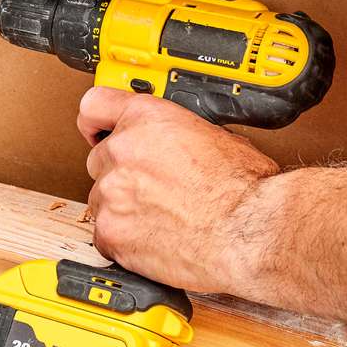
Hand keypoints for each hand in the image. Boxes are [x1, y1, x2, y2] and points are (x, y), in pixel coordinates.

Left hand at [78, 87, 279, 293]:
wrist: (250, 234)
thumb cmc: (245, 191)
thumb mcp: (218, 137)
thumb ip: (180, 134)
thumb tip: (179, 142)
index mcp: (147, 119)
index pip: (95, 105)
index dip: (96, 121)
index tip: (96, 130)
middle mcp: (122, 150)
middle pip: (100, 160)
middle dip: (122, 174)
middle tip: (153, 190)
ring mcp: (111, 192)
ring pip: (101, 199)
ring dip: (123, 208)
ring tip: (161, 219)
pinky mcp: (109, 231)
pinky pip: (104, 234)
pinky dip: (124, 241)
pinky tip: (154, 241)